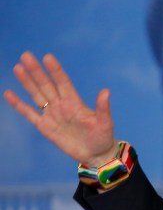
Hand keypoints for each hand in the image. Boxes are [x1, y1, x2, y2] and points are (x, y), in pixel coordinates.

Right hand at [3, 52, 116, 166]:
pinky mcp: (45, 127)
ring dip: (27, 82)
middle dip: (36, 71)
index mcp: (75, 102)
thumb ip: (103, 107)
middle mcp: (61, 105)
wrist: (95, 154)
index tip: (47, 57)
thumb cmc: (103, 136)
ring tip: (18, 67)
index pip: (63, 82)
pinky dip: (19, 104)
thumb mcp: (105, 122)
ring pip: (36, 95)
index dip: (55, 70)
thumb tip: (106, 91)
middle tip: (26, 55)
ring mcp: (52, 115)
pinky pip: (29, 114)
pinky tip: (9, 93)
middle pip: (46, 85)